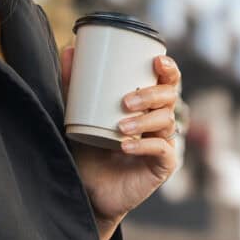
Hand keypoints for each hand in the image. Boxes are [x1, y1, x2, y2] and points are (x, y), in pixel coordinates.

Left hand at [59, 47, 182, 225]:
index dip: (169, 69)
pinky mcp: (163, 166)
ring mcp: (164, 143)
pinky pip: (162, 150)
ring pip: (166, 122)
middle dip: (151, 95)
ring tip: (121, 127)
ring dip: (144, 121)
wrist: (88, 190)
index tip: (157, 61)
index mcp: (147, 104)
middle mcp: (159, 121)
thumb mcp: (79, 115)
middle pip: (169, 97)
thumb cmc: (89, 149)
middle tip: (126, 102)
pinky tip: (126, 146)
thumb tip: (69, 50)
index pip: (167, 81)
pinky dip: (144, 146)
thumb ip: (74, 85)